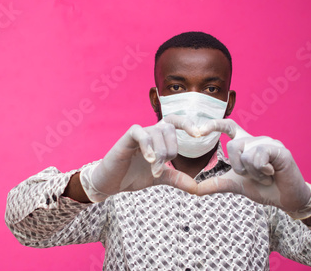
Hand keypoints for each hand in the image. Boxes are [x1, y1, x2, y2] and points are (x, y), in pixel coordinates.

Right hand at [80, 115, 198, 202]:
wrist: (111, 183)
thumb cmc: (133, 175)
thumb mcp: (159, 178)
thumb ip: (177, 178)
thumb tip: (197, 187)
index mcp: (158, 138)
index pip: (175, 122)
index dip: (188, 124)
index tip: (200, 134)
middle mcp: (149, 132)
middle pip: (169, 128)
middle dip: (171, 149)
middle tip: (162, 168)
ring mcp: (138, 134)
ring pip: (157, 132)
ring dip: (160, 154)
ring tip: (154, 171)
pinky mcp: (126, 139)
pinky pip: (140, 133)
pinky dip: (148, 147)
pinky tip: (149, 160)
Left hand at [195, 119, 310, 218]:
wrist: (287, 199)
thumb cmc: (263, 188)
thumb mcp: (235, 185)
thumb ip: (216, 183)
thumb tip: (194, 189)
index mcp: (245, 144)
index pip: (228, 126)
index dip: (213, 125)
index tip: (197, 129)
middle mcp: (256, 139)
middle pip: (233, 146)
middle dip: (239, 168)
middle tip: (254, 176)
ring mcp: (269, 142)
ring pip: (246, 154)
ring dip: (252, 172)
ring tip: (265, 176)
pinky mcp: (279, 149)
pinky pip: (258, 157)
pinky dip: (261, 171)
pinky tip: (272, 173)